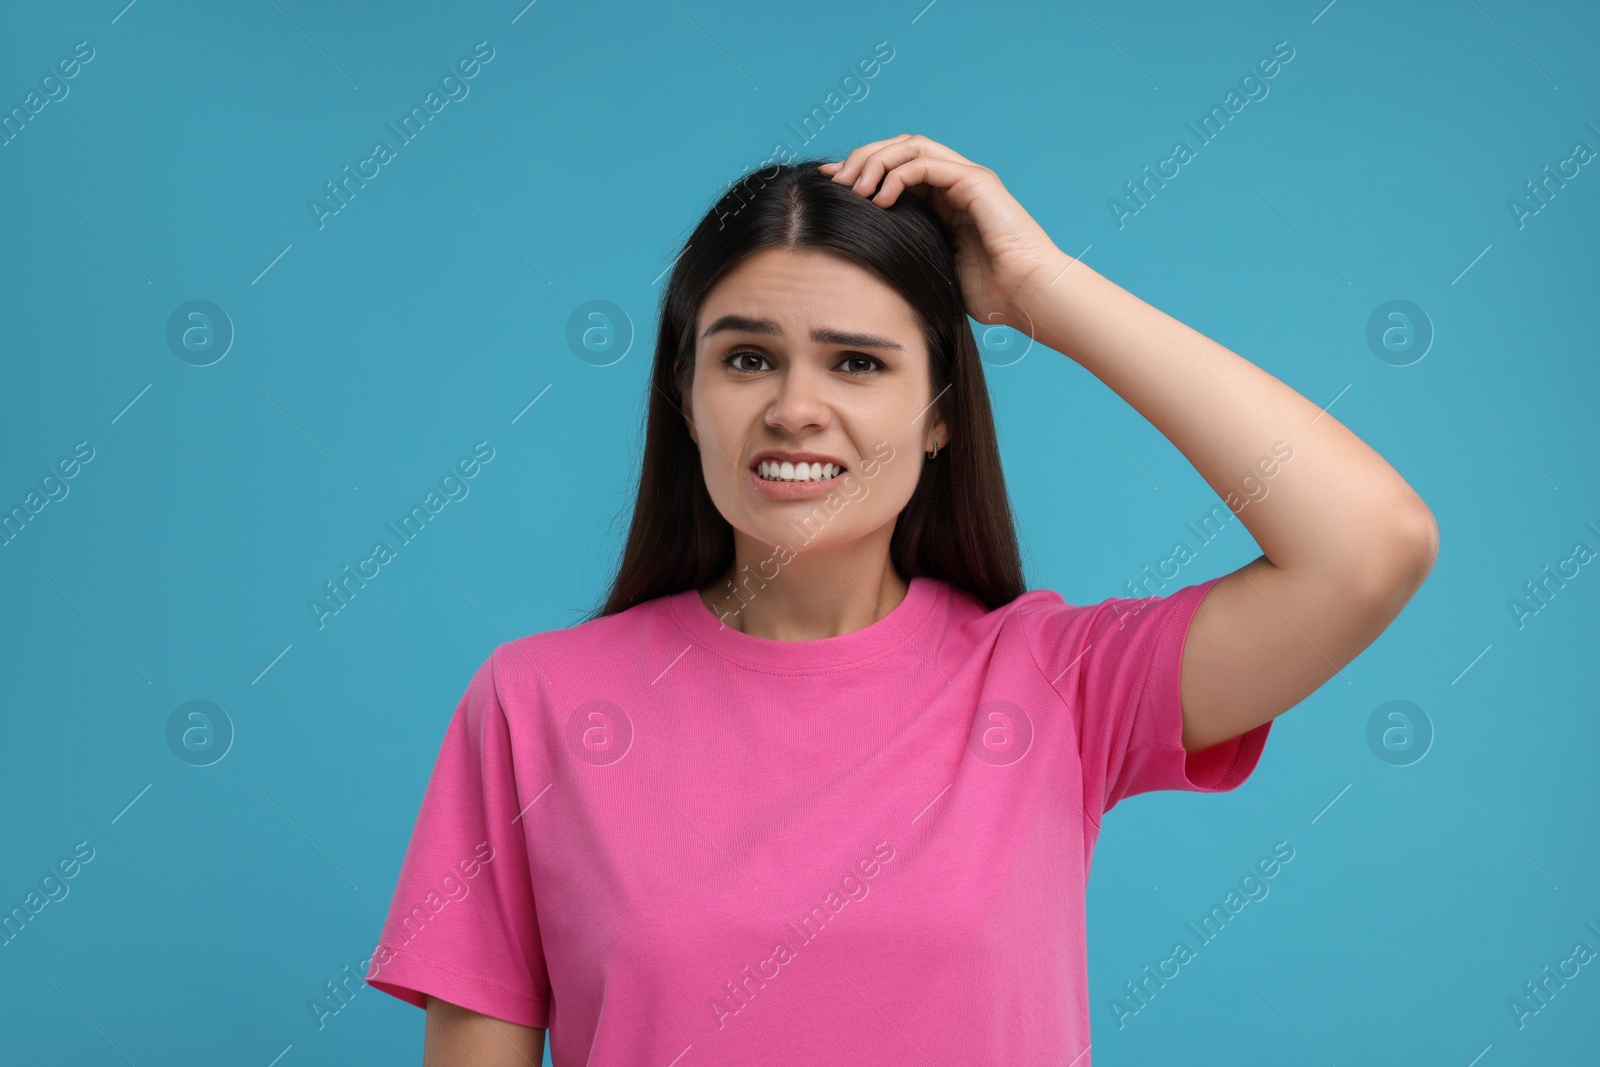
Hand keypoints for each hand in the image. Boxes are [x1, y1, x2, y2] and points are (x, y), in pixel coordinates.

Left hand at [820, 134, 1064, 333]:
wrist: (1028, 297)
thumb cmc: (989, 295)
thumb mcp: (932, 270)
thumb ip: (907, 252)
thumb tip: (863, 259)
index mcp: (944, 201)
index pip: (895, 168)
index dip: (861, 171)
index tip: (830, 186)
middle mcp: (955, 182)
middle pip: (899, 147)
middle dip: (862, 158)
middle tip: (835, 181)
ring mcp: (967, 178)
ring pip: (911, 146)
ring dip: (875, 160)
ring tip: (854, 188)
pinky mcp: (976, 182)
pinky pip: (927, 163)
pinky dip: (898, 174)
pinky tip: (881, 199)